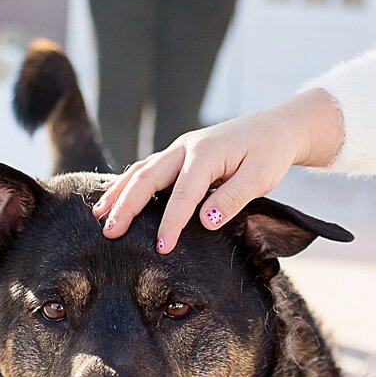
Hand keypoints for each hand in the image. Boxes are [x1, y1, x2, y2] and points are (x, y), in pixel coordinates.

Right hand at [92, 88, 343, 251]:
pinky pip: (147, 168)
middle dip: (126, 206)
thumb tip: (205, 221)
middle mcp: (187, 147)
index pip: (183, 193)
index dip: (171, 222)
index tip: (161, 248)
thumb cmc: (269, 154)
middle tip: (110, 232)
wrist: (275, 129)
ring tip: (100, 215)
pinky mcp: (179, 154)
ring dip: (119, 193)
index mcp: (207, 154)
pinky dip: (128, 183)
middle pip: (148, 177)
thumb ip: (232, 198)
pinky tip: (114, 199)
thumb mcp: (260, 178)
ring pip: (141, 170)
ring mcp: (180, 149)